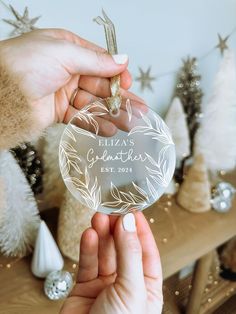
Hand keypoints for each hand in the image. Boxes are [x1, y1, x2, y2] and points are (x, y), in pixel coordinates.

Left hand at [0, 29, 144, 134]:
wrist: (1, 94)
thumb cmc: (26, 64)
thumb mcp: (65, 53)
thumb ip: (96, 60)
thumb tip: (122, 60)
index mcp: (69, 50)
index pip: (101, 62)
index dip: (117, 74)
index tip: (129, 84)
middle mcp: (68, 70)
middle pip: (101, 85)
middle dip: (121, 99)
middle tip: (140, 110)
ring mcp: (63, 92)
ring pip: (94, 104)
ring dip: (113, 115)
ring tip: (130, 124)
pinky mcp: (58, 112)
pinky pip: (82, 118)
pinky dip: (96, 124)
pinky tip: (111, 130)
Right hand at [60, 212, 162, 313]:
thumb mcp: (131, 288)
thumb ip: (130, 253)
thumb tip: (129, 222)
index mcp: (147, 286)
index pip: (146, 251)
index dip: (140, 229)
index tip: (133, 210)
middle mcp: (127, 283)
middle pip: (123, 248)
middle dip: (118, 228)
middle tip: (112, 210)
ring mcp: (105, 285)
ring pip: (104, 252)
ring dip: (102, 234)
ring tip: (99, 217)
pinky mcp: (84, 287)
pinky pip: (87, 262)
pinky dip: (88, 247)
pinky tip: (89, 234)